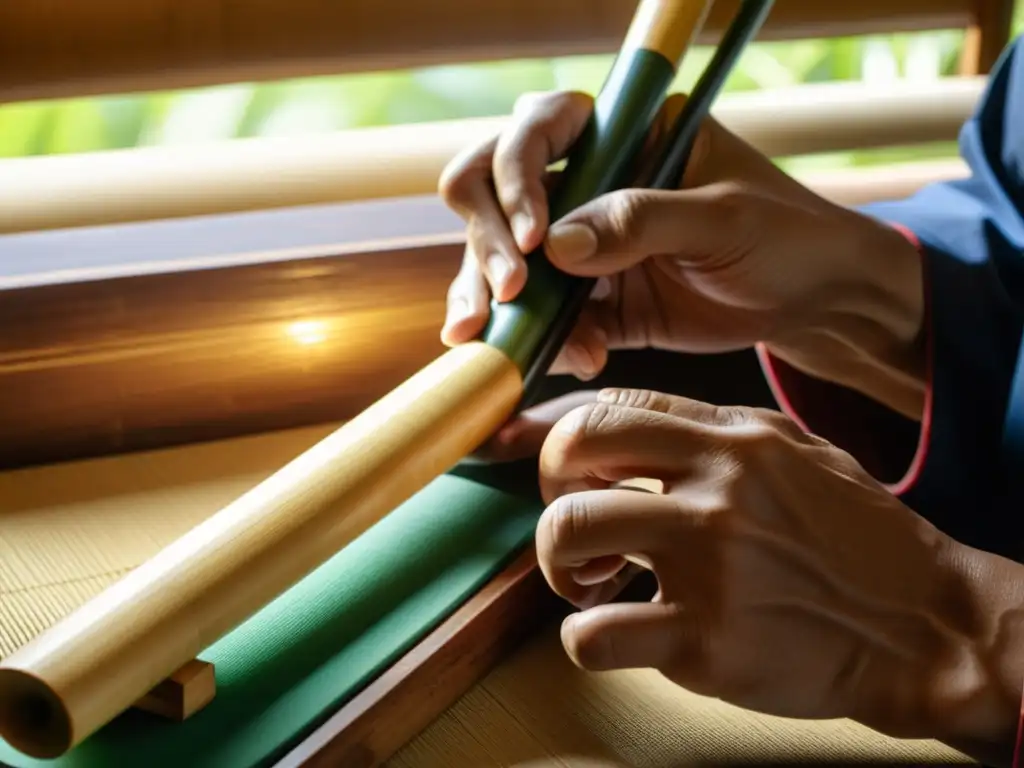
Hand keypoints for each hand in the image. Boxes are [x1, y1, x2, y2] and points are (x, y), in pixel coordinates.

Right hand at [438, 91, 925, 417]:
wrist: (818, 300)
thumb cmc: (788, 235)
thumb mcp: (722, 218)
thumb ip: (640, 222)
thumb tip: (555, 246)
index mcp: (624, 135)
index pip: (537, 131)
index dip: (518, 178)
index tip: (536, 237)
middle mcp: (594, 183)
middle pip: (498, 194)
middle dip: (489, 242)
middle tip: (510, 292)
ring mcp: (590, 245)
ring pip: (512, 263)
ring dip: (499, 301)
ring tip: (502, 340)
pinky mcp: (599, 301)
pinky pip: (552, 318)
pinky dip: (550, 339)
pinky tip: (581, 357)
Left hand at [532, 388, 1023, 763]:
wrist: (923, 624)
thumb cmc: (852, 535)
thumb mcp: (792, 452)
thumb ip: (710, 431)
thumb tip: (626, 427)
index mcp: (731, 441)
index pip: (609, 407)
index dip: (564, 439)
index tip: (564, 473)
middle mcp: (714, 491)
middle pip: (570, 454)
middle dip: (548, 493)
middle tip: (575, 529)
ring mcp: (708, 564)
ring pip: (566, 534)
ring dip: (558, 566)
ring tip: (591, 585)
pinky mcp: (705, 642)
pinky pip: (592, 634)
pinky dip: (585, 638)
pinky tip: (615, 635)